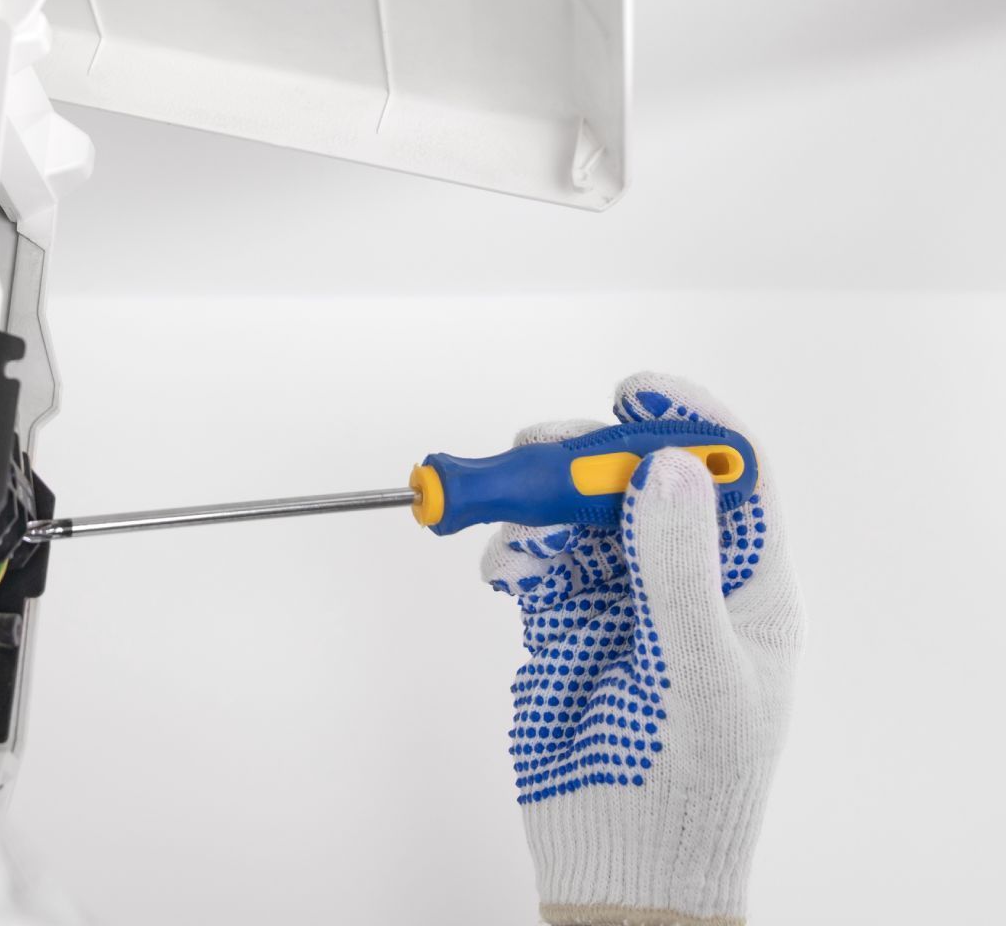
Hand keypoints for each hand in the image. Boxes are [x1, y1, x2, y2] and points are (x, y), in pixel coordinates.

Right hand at [482, 373, 803, 925]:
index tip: (637, 392)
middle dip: (588, 454)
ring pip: (576, 510)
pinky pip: (533, 557)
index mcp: (746, 586)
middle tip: (542, 449)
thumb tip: (670, 469)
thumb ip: (679, 569)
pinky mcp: (560, 621)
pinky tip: (504, 566)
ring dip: (539, 497)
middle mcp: (683, 579)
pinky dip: (510, 547)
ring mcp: (618, 598)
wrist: (622, 858)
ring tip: (510, 509)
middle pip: (637, 479)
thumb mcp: (702, 671)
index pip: (731, 476)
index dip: (689, 423)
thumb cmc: (694, 781)